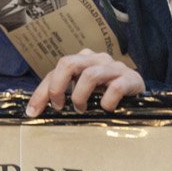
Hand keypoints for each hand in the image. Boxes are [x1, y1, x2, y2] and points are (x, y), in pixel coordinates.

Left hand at [27, 49, 142, 115]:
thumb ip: (64, 95)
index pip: (56, 70)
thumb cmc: (106, 93)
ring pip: (90, 75)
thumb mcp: (83, 92)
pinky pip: (116, 88)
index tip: (33, 112)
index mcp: (82, 60)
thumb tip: (35, 111)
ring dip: (81, 96)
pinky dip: (107, 102)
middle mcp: (96, 59)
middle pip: (68, 63)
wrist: (138, 93)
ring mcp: (114, 67)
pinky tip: (106, 109)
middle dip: (58, 88)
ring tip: (81, 109)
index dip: (42, 91)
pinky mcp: (131, 78)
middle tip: (60, 106)